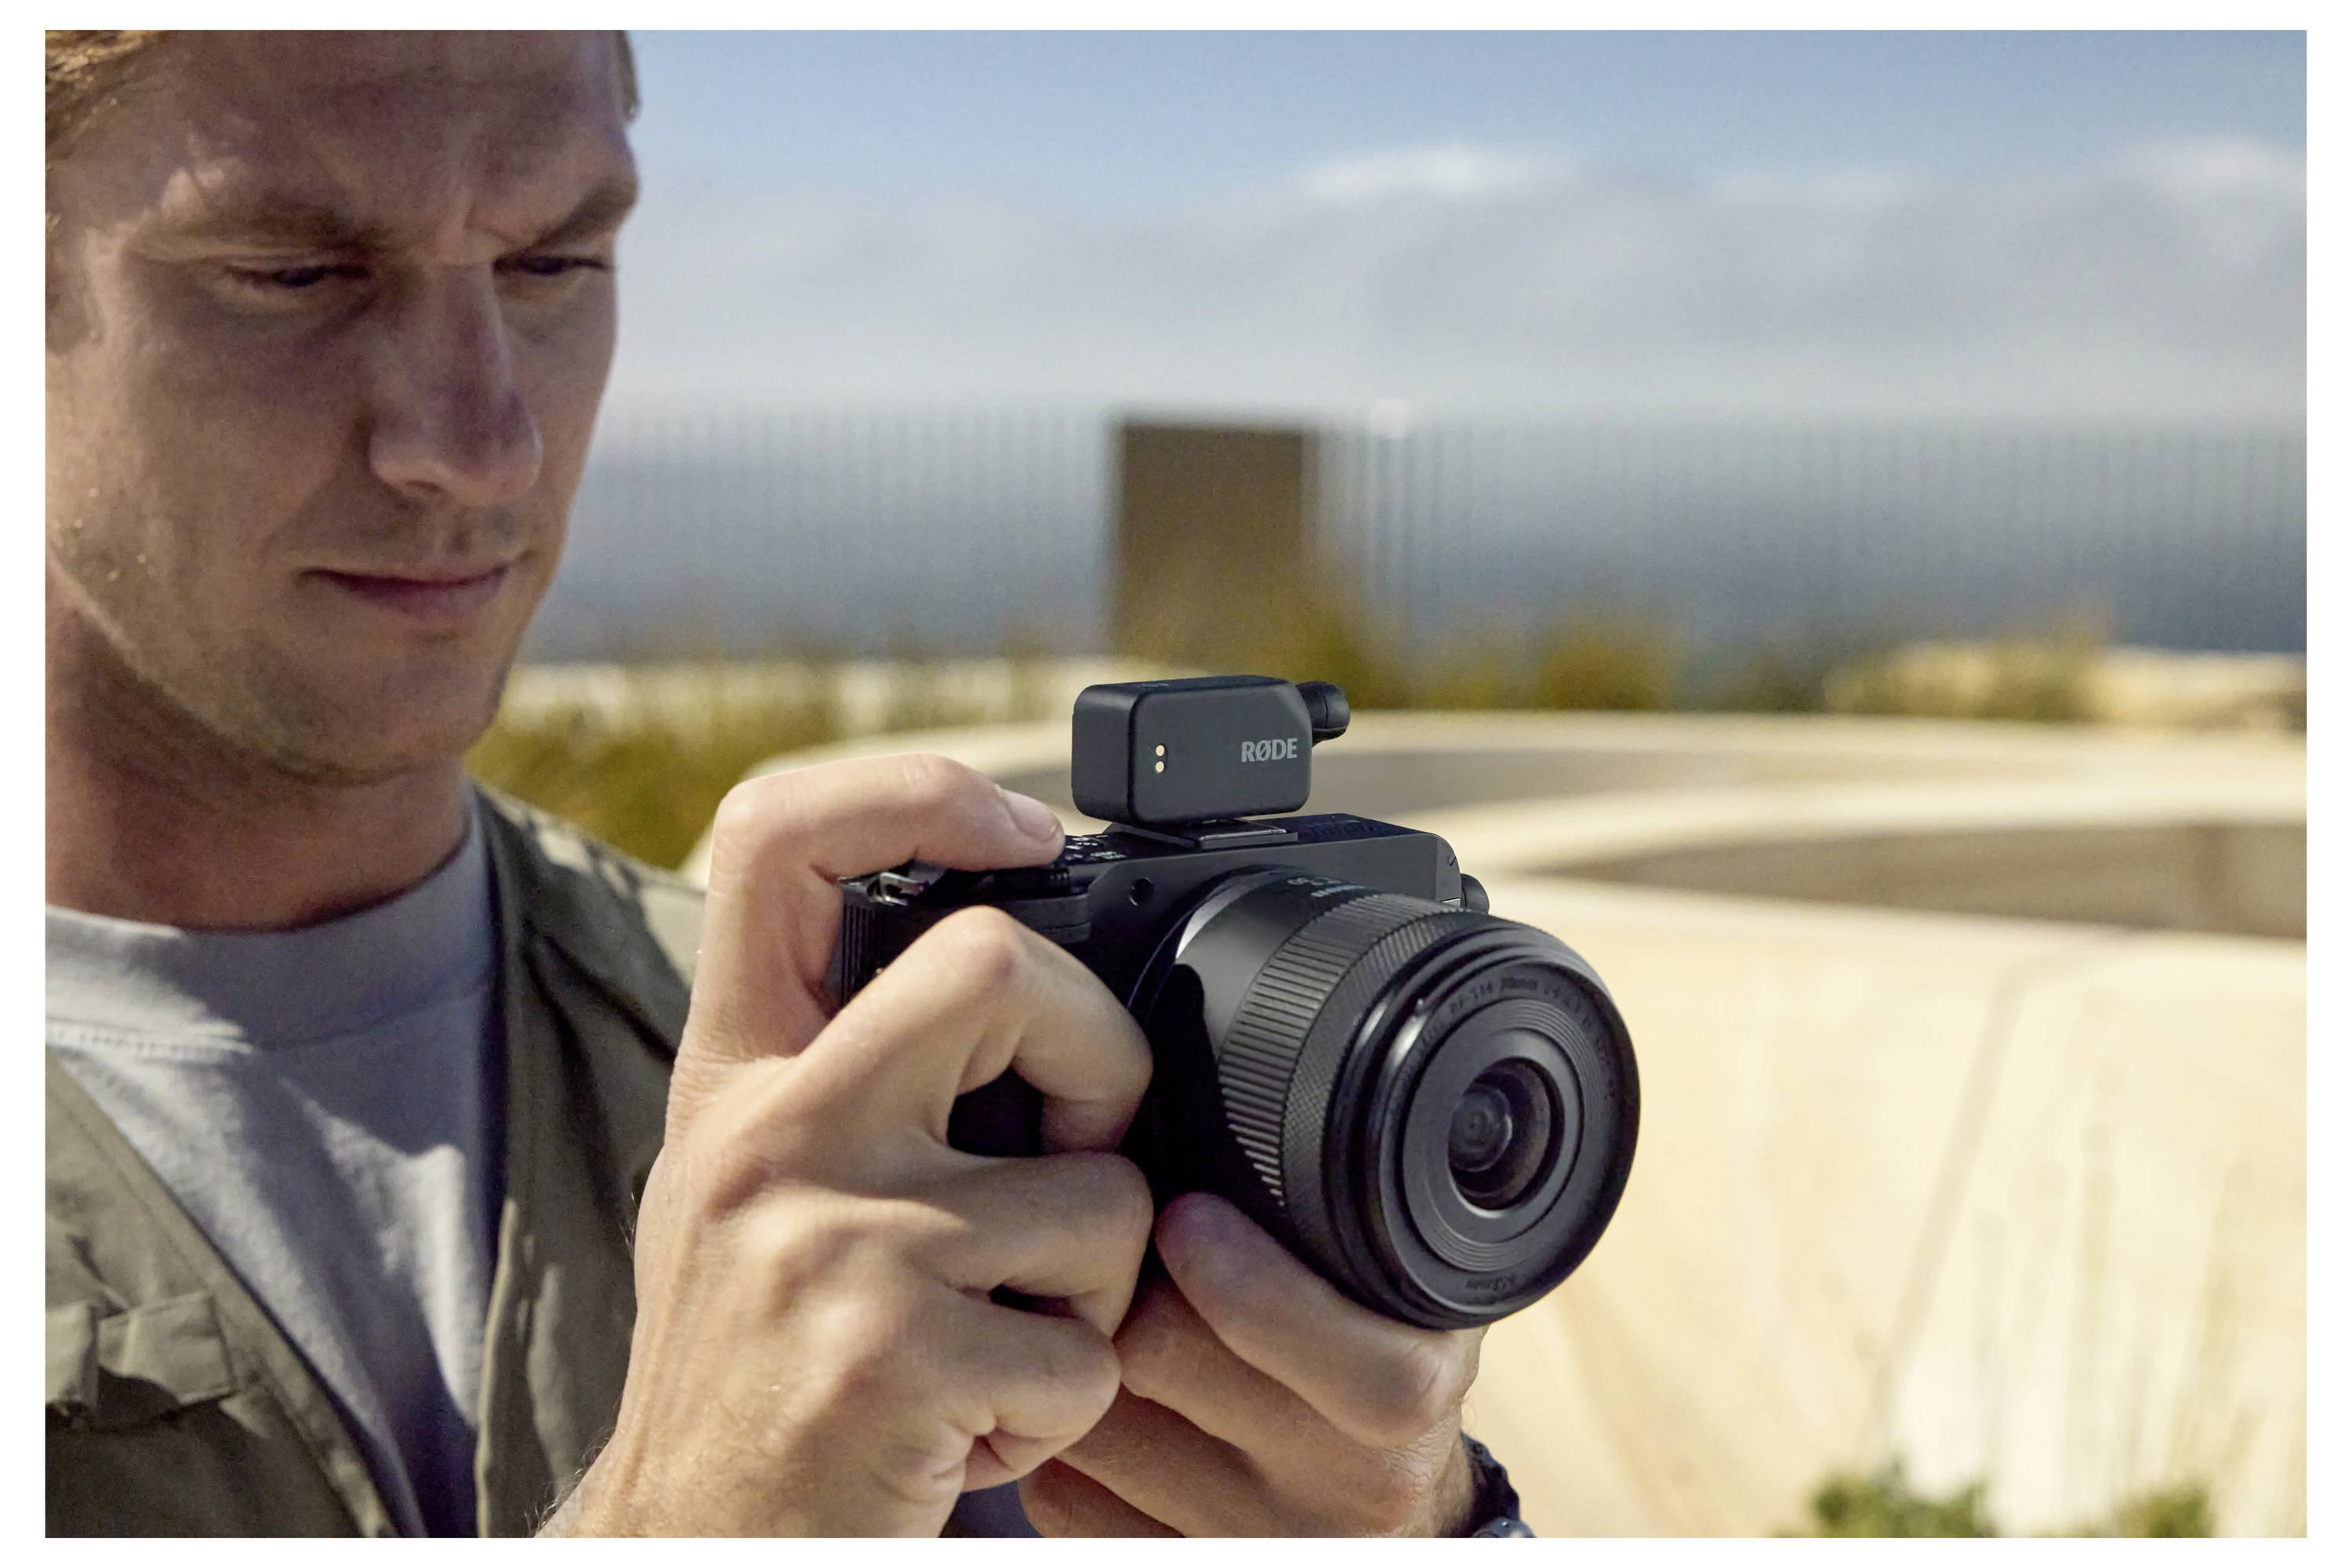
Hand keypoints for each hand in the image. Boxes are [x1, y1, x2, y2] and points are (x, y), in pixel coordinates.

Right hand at [548, 755, 1155, 1536]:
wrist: (690, 1547)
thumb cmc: (753, 1363)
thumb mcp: (749, 1184)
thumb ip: (846, 1068)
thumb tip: (1021, 945)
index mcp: (735, 1073)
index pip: (776, 838)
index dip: (915, 792)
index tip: (1023, 827)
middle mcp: (766, 1132)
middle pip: (1000, 962)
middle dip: (1104, 1051)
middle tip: (1084, 1143)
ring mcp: (831, 1240)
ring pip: (1102, 1191)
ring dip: (1100, 1288)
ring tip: (1004, 1338)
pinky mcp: (892, 1359)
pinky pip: (1091, 1350)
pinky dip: (1068, 1404)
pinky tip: (978, 1424)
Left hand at [1019, 1192, 1483, 1536]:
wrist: (1399, 1519)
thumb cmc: (1383, 1361)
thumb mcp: (1408, 1286)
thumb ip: (1352, 1216)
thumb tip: (1249, 1099)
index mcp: (1412, 1393)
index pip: (1340, 1358)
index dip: (1247, 1284)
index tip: (1185, 1218)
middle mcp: (1349, 1487)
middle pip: (1170, 1364)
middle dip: (1126, 1290)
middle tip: (1109, 1243)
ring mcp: (1260, 1543)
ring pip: (1102, 1427)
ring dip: (1076, 1358)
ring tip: (1087, 1310)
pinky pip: (1068, 1500)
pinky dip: (1056, 1442)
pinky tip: (1084, 1399)